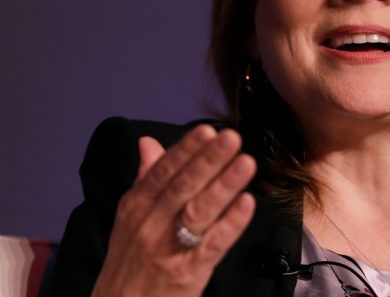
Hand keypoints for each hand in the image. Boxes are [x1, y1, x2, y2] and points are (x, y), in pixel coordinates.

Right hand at [91, 125, 256, 296]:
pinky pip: (213, 244)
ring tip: (246, 163)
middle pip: (182, 187)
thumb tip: (148, 143)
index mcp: (136, 207)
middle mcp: (150, 224)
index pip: (163, 172)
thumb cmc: (130, 262)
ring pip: (199, 212)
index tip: (207, 130)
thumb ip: (144, 178)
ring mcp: (169, 248)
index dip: (186, 150)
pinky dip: (231, 223)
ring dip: (224, 185)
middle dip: (208, 160)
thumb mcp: (129, 219)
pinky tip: (247, 204)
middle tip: (231, 138)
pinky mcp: (188, 273)